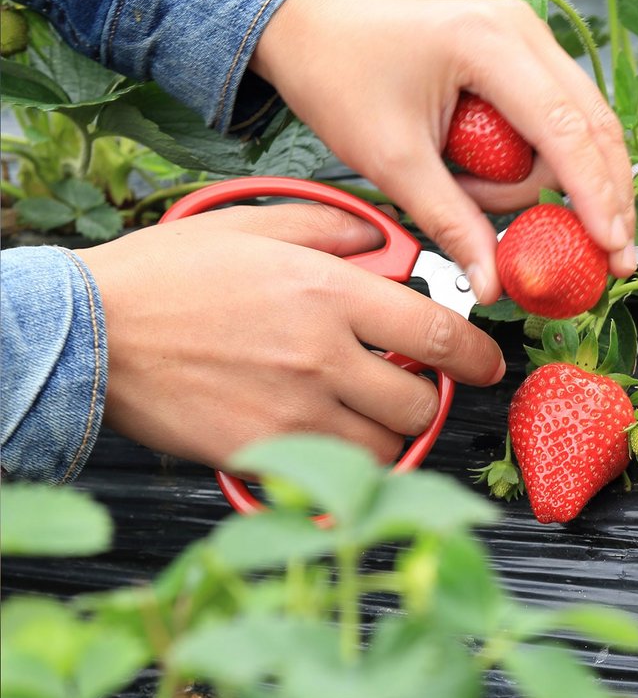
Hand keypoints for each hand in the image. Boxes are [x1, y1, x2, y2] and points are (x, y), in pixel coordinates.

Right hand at [76, 203, 505, 470]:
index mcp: (328, 294)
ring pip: (385, 446)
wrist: (90, 332)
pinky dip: (342, 464)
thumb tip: (382, 237)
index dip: (477, 356)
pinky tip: (325, 439)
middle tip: (409, 388)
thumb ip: (330, 227)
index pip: (437, 335)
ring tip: (362, 415)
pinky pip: (334, 473)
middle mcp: (321, 356)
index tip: (486, 364)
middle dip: (428, 399)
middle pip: (422, 402)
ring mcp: (293, 410)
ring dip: (388, 435)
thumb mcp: (253, 224)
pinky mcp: (262, 452)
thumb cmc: (165, 278)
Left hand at [249, 0, 637, 302]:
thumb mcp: (393, 162)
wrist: (312, 33)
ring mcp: (528, 38)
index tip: (612, 247)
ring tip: (482, 199)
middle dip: (604, 195)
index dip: (595, 195)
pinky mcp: (524, 54)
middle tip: (610, 256)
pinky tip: (514, 187)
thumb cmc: (340, 80)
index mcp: (488, 45)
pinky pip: (562, 117)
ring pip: (585, 124)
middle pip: (594, 125)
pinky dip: (552, 161)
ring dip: (560, 181)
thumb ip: (451, 223)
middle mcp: (522, 31)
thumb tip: (493, 284)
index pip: (565, 130)